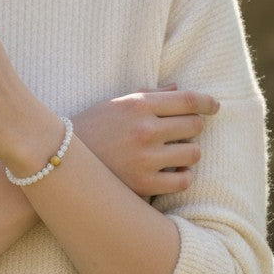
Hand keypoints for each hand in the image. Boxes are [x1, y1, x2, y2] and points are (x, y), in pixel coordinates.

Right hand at [72, 87, 219, 197]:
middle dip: (192, 128)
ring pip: (193, 153)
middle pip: (194, 126)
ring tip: (173, 154)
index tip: (214, 106)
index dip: (206, 102)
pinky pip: (183, 180)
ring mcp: (145, 159)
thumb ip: (148, 96)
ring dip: (188, 153)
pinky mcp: (143, 185)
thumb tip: (179, 88)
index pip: (187, 100)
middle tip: (182, 133)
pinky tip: (171, 172)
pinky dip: (182, 176)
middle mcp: (144, 130)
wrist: (59, 162)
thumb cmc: (89, 130)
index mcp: (137, 106)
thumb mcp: (114, 105)